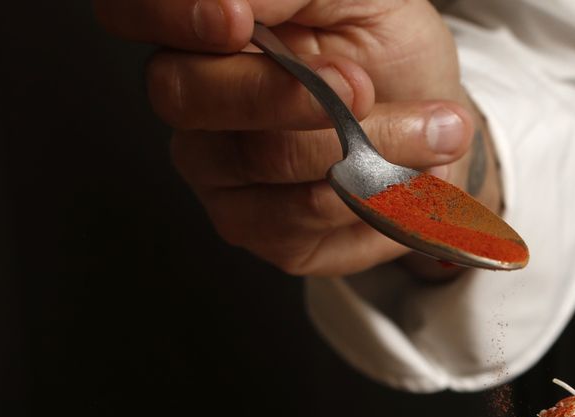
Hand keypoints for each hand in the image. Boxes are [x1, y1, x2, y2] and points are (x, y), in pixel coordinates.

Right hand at [95, 0, 498, 275]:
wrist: (444, 120)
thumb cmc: (390, 49)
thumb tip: (237, 0)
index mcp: (202, 30)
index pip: (130, 12)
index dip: (168, 15)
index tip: (234, 19)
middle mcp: (194, 101)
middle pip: (187, 96)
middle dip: (285, 92)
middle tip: (360, 84)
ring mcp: (220, 173)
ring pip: (264, 160)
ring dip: (365, 144)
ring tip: (437, 127)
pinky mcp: (266, 234)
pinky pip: (304, 219)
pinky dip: (375, 196)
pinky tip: (415, 176)